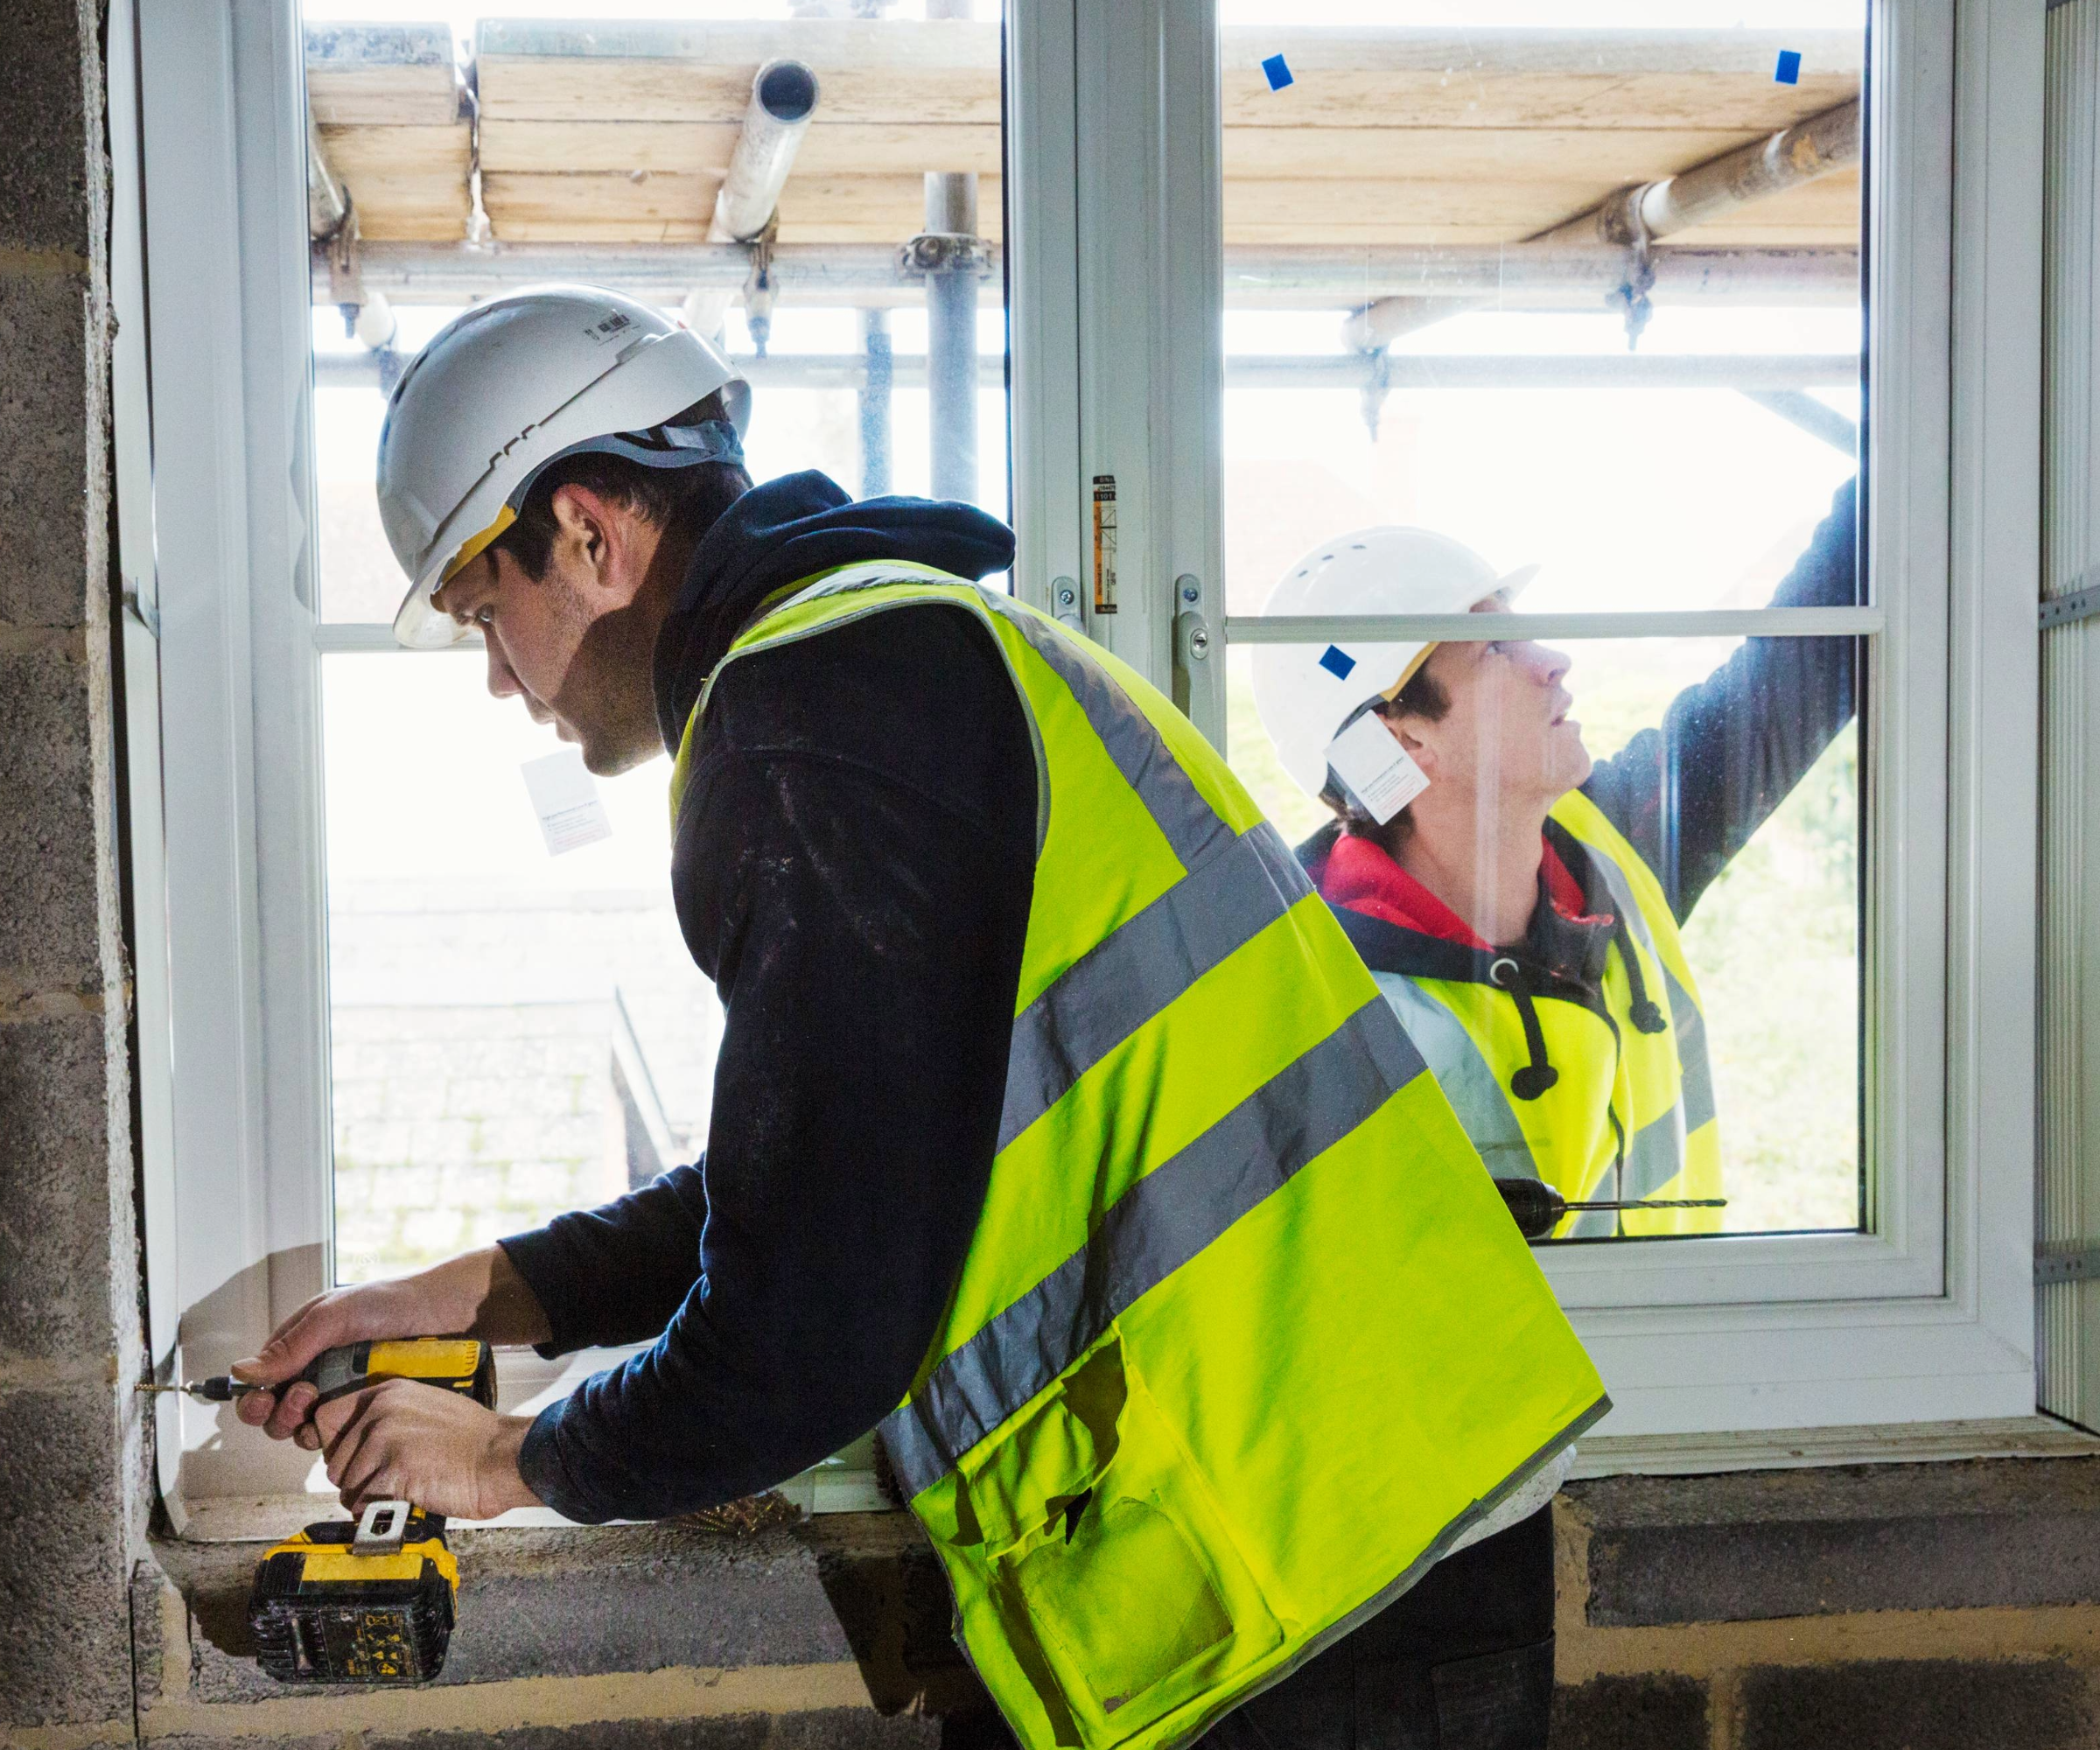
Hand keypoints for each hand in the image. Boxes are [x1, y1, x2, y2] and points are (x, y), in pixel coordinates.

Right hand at [231, 1247, 549, 1449]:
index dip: (256, 1399)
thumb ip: (293, 1345)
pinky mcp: (369, 1408)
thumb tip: (241, 1372)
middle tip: (304, 1401)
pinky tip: (349, 1425)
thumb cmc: (394, 1302)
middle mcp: (318, 1371)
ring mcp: (343, 1392)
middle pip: (278, 1413)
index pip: (260, 1383)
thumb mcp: (337, 1314)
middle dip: (281, 1415)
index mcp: (302, 1344)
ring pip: (308, 1428)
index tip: (265, 1403)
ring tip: (326, 1410)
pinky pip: (343, 1432)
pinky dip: (338, 1435)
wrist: (450, 1312)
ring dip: (307, 1428)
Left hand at [315, 1378, 540, 1519]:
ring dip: (366, 1498)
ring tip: (398, 1494)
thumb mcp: (427, 1407)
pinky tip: (401, 1504)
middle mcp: (381, 1411)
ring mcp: (385, 1440)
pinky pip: (361, 1503)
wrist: (503, 1457)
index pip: (327, 1418)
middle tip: (387, 1483)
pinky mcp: (392, 1471)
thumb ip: (390, 1417)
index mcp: (388, 1393)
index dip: (336, 1446)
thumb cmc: (474, 1440)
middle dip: (355, 1479)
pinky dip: (376, 1513)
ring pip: (346, 1485)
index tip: (351, 1461)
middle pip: (334, 1460)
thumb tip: (358, 1443)